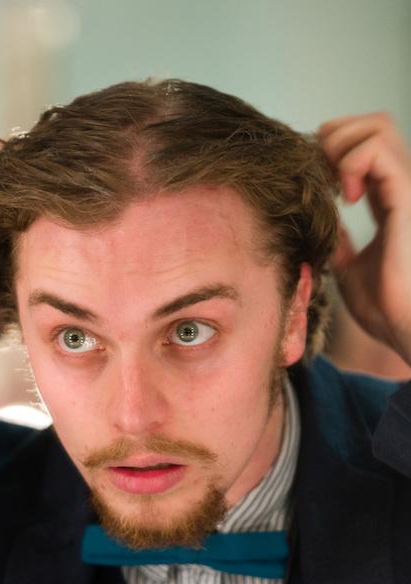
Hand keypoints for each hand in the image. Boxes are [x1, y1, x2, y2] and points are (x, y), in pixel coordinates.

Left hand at [319, 113, 410, 363]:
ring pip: (376, 125)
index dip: (331, 151)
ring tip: (335, 184)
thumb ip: (338, 240)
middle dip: (333, 137)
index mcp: (387, 201)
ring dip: (341, 145)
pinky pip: (377, 151)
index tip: (314, 185)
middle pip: (372, 123)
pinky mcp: (407, 197)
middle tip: (320, 177)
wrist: (405, 327)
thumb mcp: (347, 267)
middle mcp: (399, 187)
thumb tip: (319, 225)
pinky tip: (346, 195)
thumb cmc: (385, 306)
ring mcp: (406, 188)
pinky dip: (351, 161)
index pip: (363, 148)